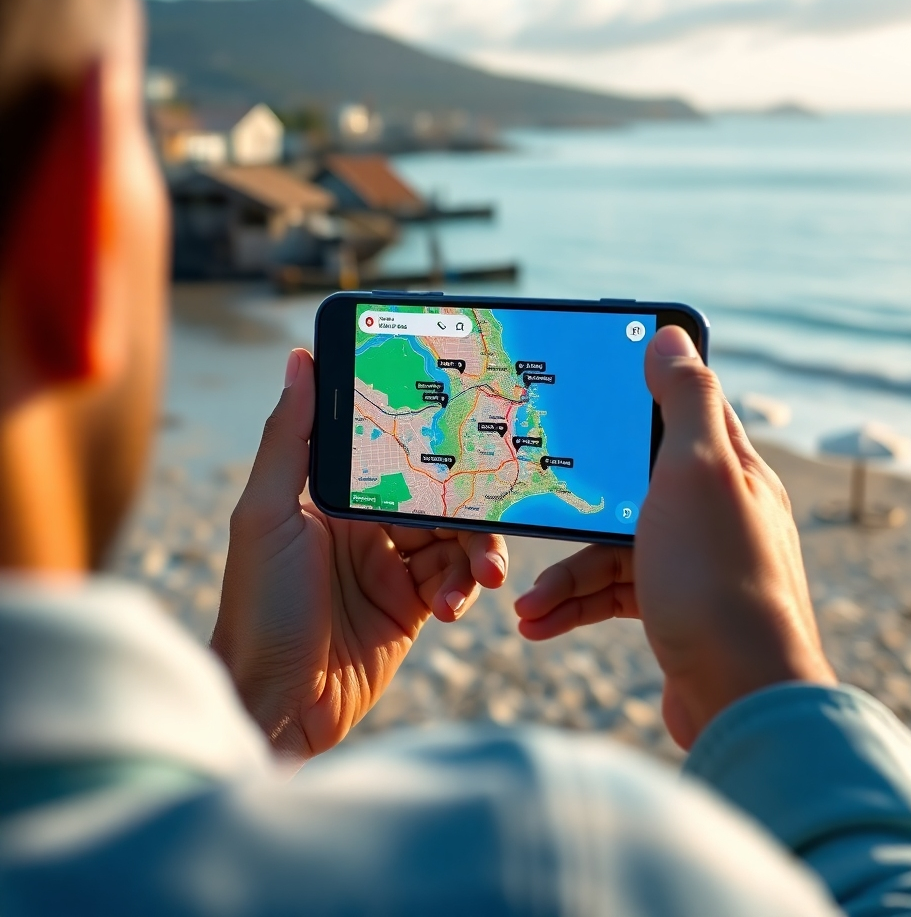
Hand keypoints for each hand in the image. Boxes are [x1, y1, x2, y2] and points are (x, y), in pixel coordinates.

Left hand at [212, 349, 506, 763]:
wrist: (275, 707)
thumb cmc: (258, 606)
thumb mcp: (266, 515)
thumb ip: (288, 438)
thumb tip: (300, 359)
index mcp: (332, 494)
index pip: (391, 446)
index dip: (429, 429)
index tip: (467, 408)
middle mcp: (366, 523)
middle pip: (437, 491)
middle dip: (471, 498)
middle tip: (495, 505)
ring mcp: (392, 565)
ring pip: (456, 536)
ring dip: (478, 551)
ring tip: (486, 574)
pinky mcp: (413, 606)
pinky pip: (457, 582)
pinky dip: (465, 589)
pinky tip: (454, 607)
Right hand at [515, 326, 833, 748]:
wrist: (744, 700)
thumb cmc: (719, 577)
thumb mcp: (697, 472)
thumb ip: (685, 399)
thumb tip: (670, 334)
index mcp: (728, 468)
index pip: (684, 407)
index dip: (640, 386)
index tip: (590, 377)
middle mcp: (714, 511)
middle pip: (630, 483)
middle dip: (574, 504)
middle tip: (528, 503)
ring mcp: (693, 562)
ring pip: (613, 547)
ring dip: (566, 574)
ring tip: (525, 605)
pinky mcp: (676, 608)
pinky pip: (615, 593)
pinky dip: (577, 606)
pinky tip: (539, 624)